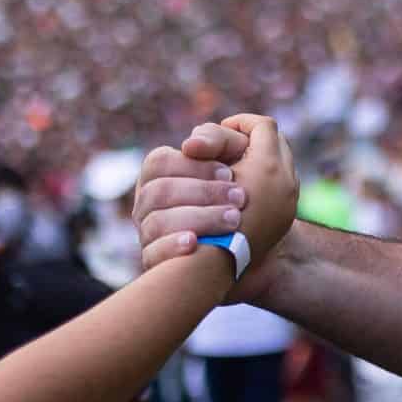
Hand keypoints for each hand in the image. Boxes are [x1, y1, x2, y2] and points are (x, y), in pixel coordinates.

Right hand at [133, 116, 285, 297]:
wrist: (253, 250)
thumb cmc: (243, 199)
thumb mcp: (240, 162)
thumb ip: (222, 139)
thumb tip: (192, 143)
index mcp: (160, 176)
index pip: (160, 161)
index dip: (197, 165)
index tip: (231, 173)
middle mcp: (148, 205)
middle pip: (159, 191)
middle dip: (204, 192)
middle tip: (242, 198)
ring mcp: (150, 234)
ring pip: (157, 222)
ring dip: (201, 218)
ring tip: (235, 220)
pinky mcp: (158, 262)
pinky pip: (154, 254)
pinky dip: (174, 246)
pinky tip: (195, 243)